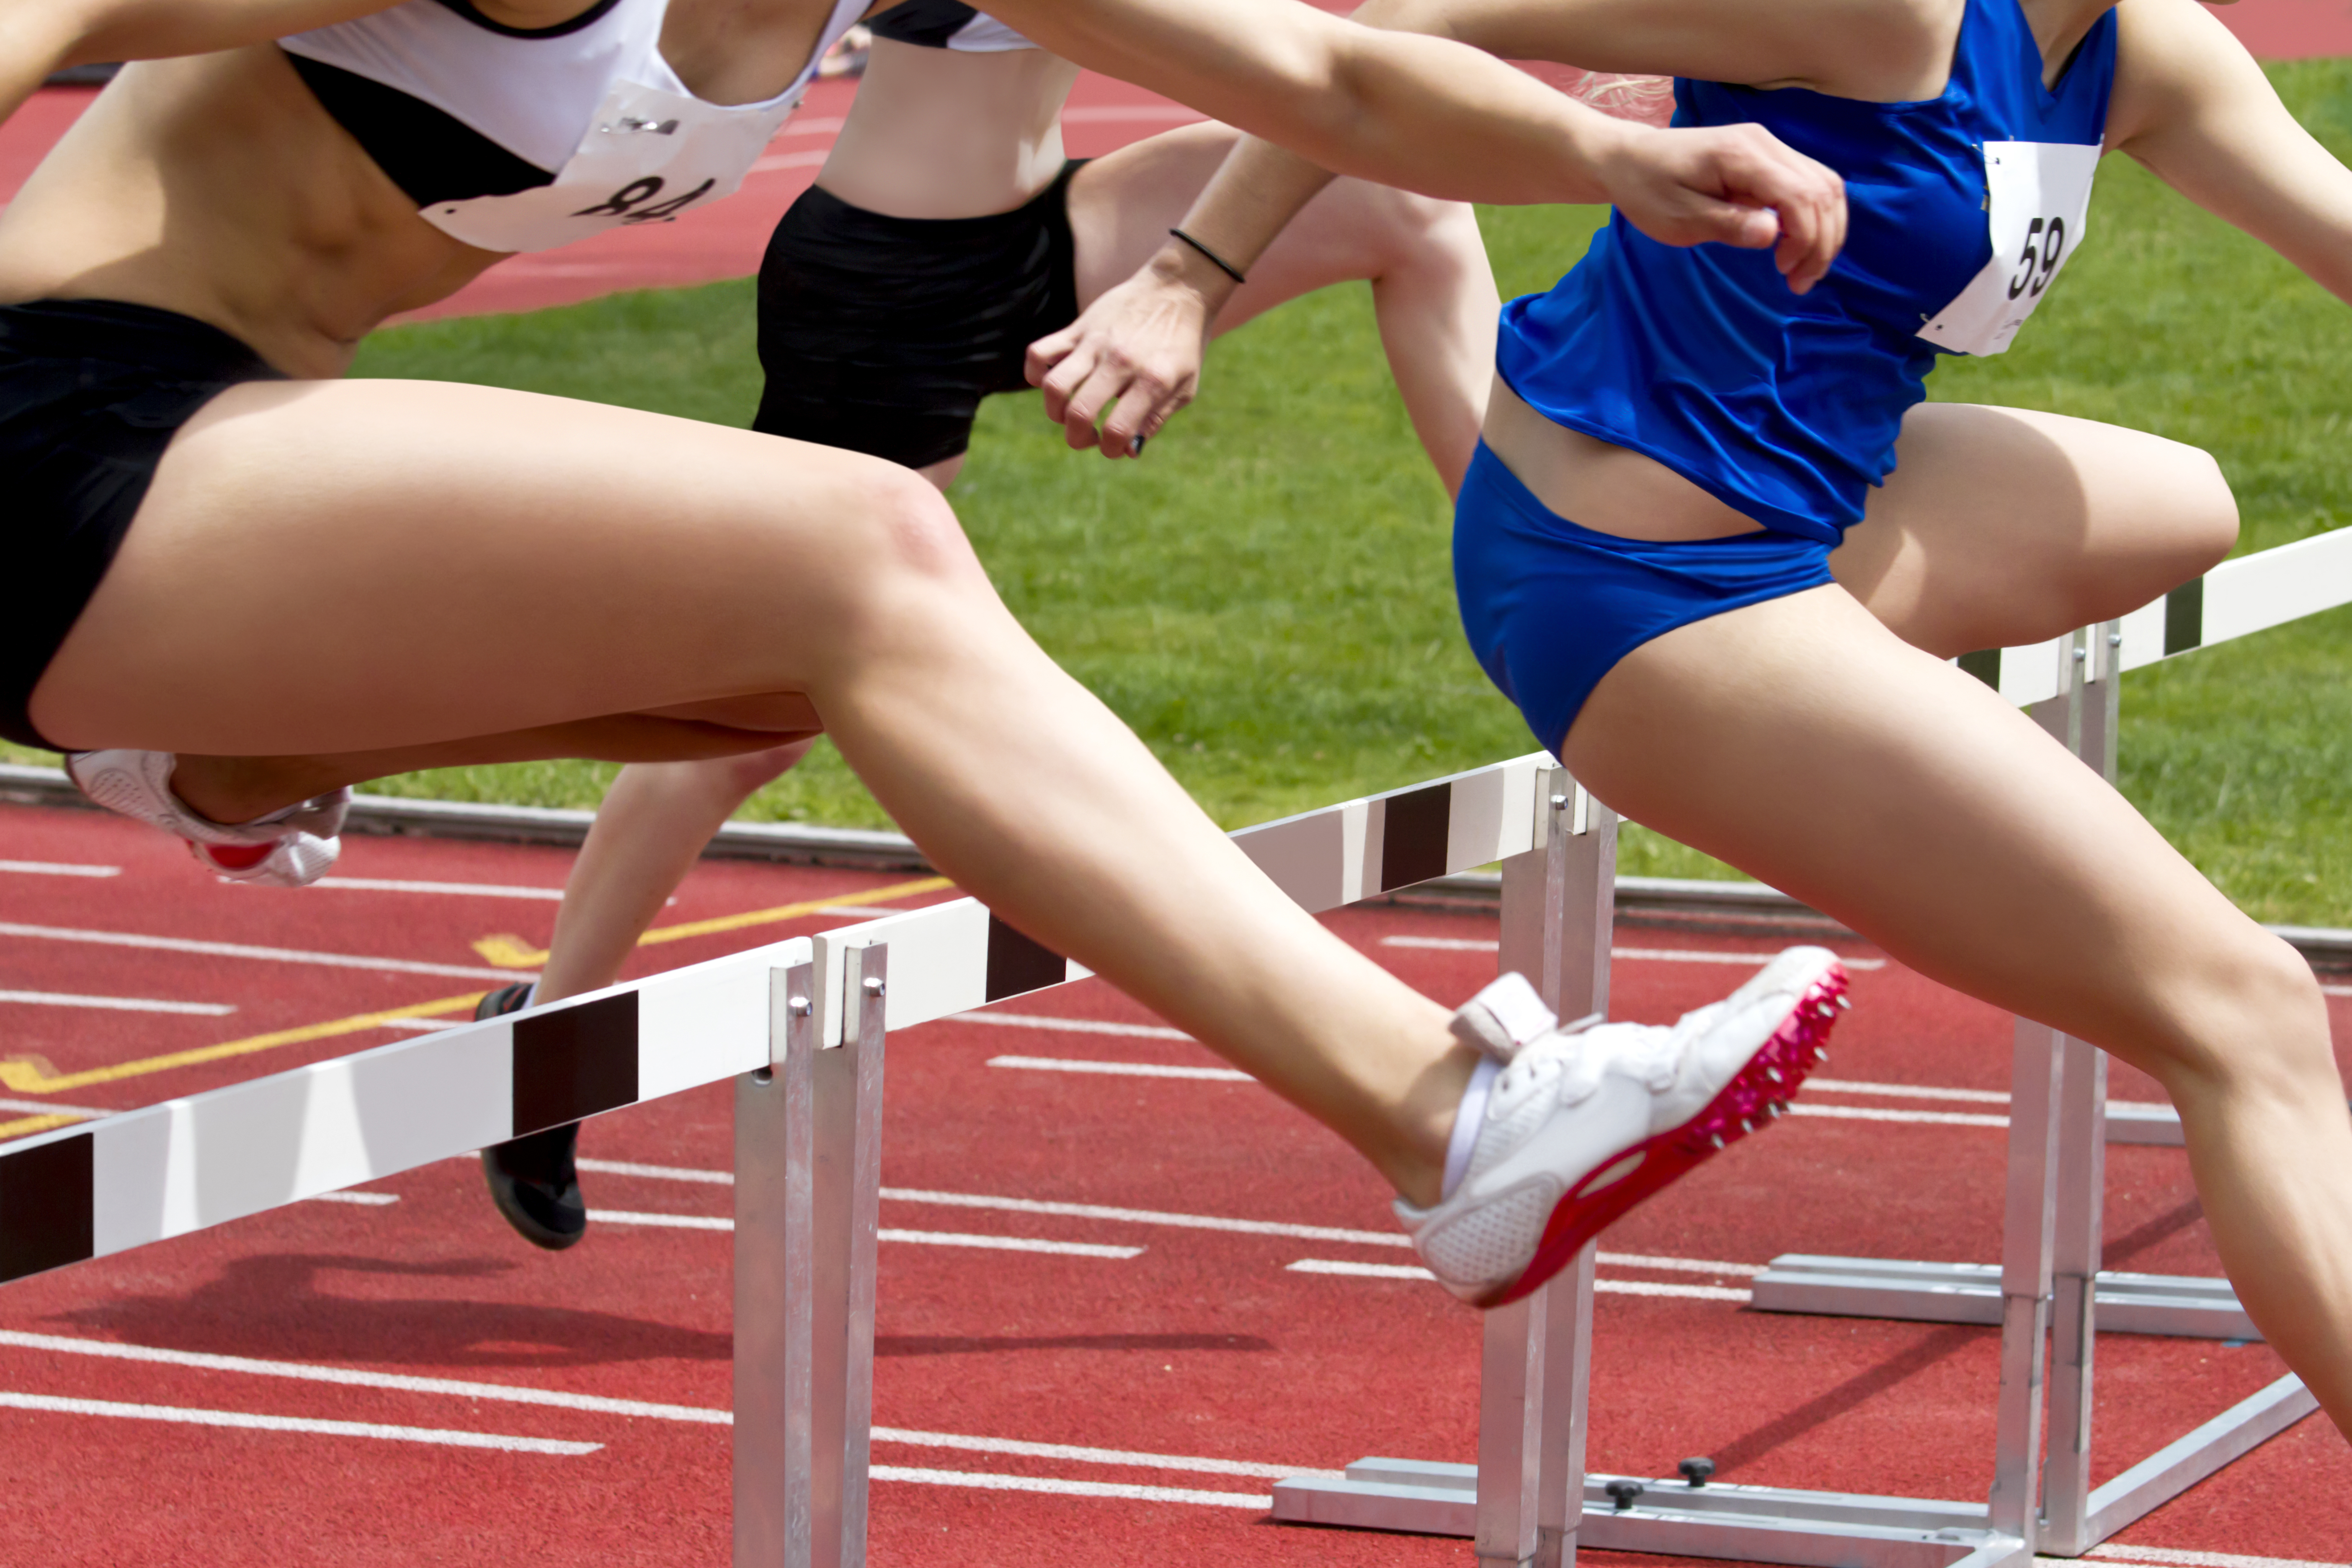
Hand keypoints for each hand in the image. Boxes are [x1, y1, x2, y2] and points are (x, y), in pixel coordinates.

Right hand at [1026, 253, 1224, 458]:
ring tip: (1068, 413)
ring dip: (1055, 412)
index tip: (1113, 446)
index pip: (1117, 429)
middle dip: (1078, 438)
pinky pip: (1040, 352)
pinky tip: (1051, 382)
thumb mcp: (1185, 387)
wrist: (1179, 288)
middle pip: (1079, 413)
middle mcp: (1121, 361)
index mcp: (1152, 380)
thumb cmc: (1185, 342)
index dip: (1111, 449)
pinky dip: (1035, 374)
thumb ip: (1156, 419)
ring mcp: (1096, 342)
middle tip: (1087, 436)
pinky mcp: (1079, 327)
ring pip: (1054, 387)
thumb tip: (1127, 450)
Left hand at [1596, 121, 1848, 293]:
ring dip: (1824, 231)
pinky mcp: (1768, 158)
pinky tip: (1797, 246)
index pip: (1800, 194)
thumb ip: (1726, 224)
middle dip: (1822, 241)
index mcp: (1741, 154)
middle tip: (1800, 283)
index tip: (1784, 271)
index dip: (1805, 237)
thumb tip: (1772, 233)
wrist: (1631, 159)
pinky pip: (1809, 185)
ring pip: (1824, 185)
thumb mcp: (1677, 217)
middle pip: (1822, 189)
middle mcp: (1764, 143)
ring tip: (1804, 270)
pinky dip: (1813, 218)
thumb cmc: (1648, 189)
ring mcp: (1769, 147)